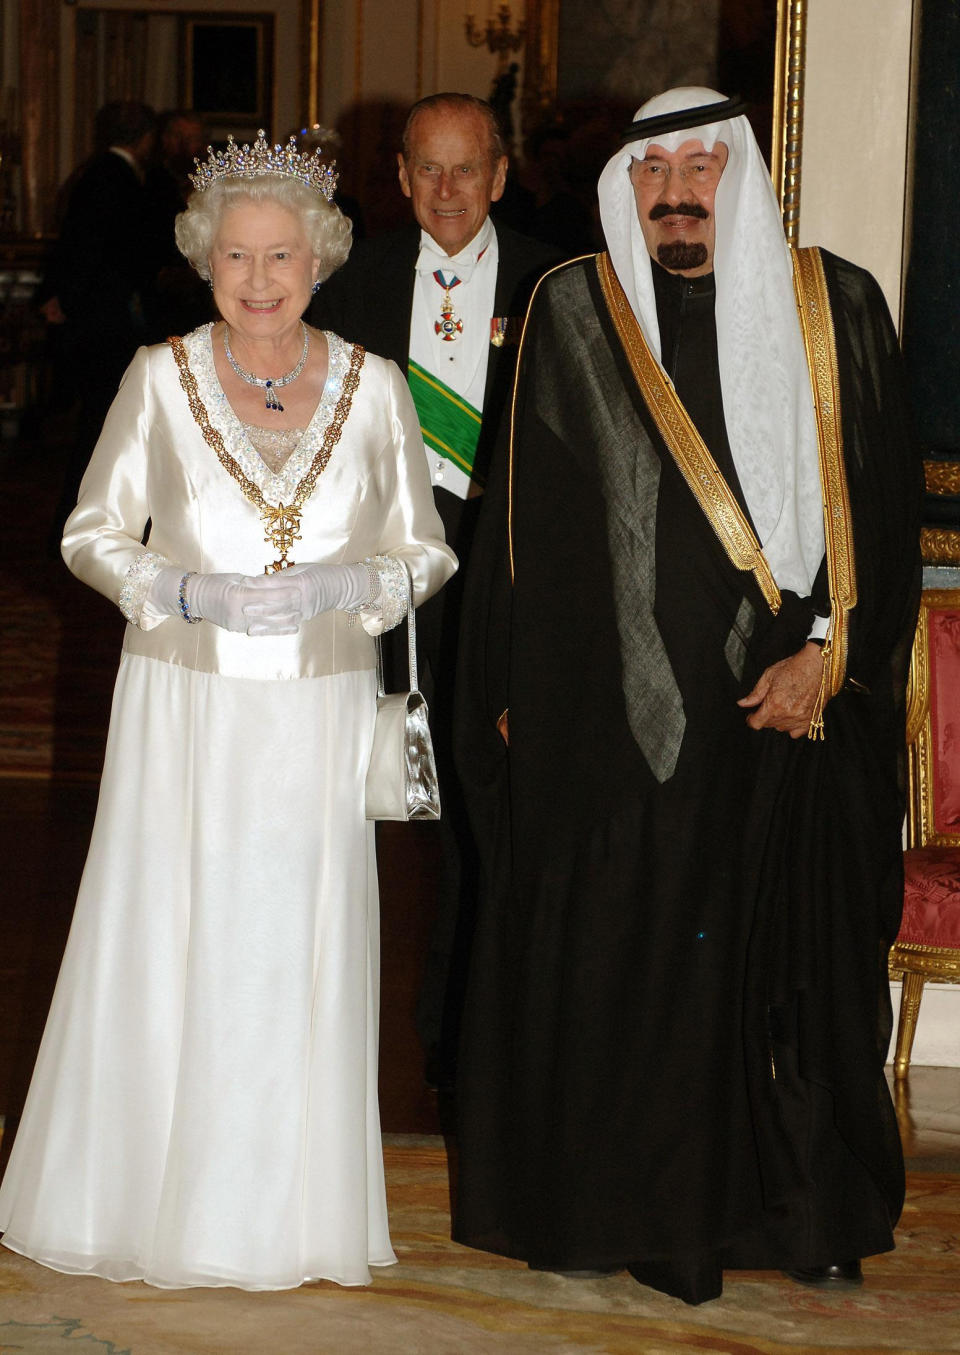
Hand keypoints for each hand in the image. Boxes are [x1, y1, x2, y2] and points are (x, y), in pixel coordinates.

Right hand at [188, 571, 300, 635]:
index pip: (266, 595)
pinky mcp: (237, 629)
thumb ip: (254, 583)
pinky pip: (259, 630)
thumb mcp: (235, 578)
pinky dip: (274, 629)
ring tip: (300, 618)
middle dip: (288, 608)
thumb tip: (274, 583)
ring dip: (284, 622)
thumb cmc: (215, 582)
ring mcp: (237, 624)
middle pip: (269, 612)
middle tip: (304, 603)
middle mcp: (238, 612)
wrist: (194, 598)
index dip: (284, 592)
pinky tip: (287, 627)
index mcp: (237, 595)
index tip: (298, 588)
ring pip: (266, 625)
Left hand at [246, 562, 371, 623]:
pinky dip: (276, 629)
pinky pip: (290, 624)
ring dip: (267, 624)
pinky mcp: (306, 617)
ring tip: (250, 628)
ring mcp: (306, 609)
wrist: (343, 587)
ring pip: (284, 618)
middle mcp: (304, 598)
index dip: (261, 583)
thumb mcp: (302, 568)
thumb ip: (282, 575)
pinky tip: (264, 632)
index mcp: (303, 582)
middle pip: (280, 604)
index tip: (245, 582)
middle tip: (243, 608)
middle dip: (261, 607)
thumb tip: (259, 580)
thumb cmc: (322, 573)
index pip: (278, 583)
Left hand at [737, 641, 824, 738]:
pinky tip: (792, 715)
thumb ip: (755, 694)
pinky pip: (798, 732)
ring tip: (782, 706)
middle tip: (769, 704)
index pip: (756, 723)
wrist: (817, 664)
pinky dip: (793, 726)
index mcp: (774, 704)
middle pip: (769, 725)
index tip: (751, 715)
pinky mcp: (812, 718)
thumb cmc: (793, 667)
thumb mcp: (768, 676)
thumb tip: (742, 703)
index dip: (751, 719)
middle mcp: (787, 714)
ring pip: (782, 728)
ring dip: (778, 721)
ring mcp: (800, 718)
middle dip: (765, 717)